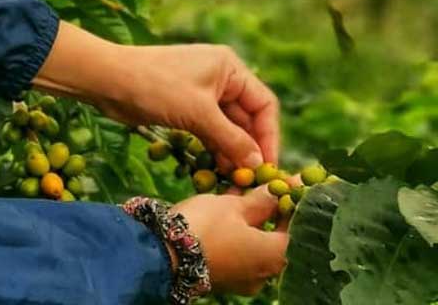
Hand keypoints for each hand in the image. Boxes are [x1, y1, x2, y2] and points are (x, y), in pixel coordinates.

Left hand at [33, 23, 279, 168]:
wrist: (108, 80)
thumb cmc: (156, 87)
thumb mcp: (198, 114)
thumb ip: (231, 140)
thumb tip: (257, 164)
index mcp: (229, 67)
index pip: (264, 105)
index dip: (269, 137)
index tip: (268, 168)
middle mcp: (220, 77)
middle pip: (247, 118)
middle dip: (249, 149)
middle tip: (250, 181)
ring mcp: (202, 92)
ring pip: (228, 128)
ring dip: (232, 153)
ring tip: (232, 180)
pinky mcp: (186, 107)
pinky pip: (210, 131)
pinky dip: (214, 149)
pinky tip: (216, 170)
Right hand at [174, 188, 288, 296]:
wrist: (163, 255)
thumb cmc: (205, 227)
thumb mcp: (234, 206)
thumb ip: (261, 199)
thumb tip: (281, 188)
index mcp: (274, 257)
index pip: (297, 228)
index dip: (295, 203)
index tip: (292, 183)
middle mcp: (265, 274)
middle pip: (278, 237)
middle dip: (273, 209)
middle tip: (268, 183)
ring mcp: (244, 278)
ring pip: (257, 242)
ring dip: (254, 218)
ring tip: (246, 188)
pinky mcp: (225, 276)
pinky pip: (240, 249)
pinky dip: (240, 230)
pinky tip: (230, 205)